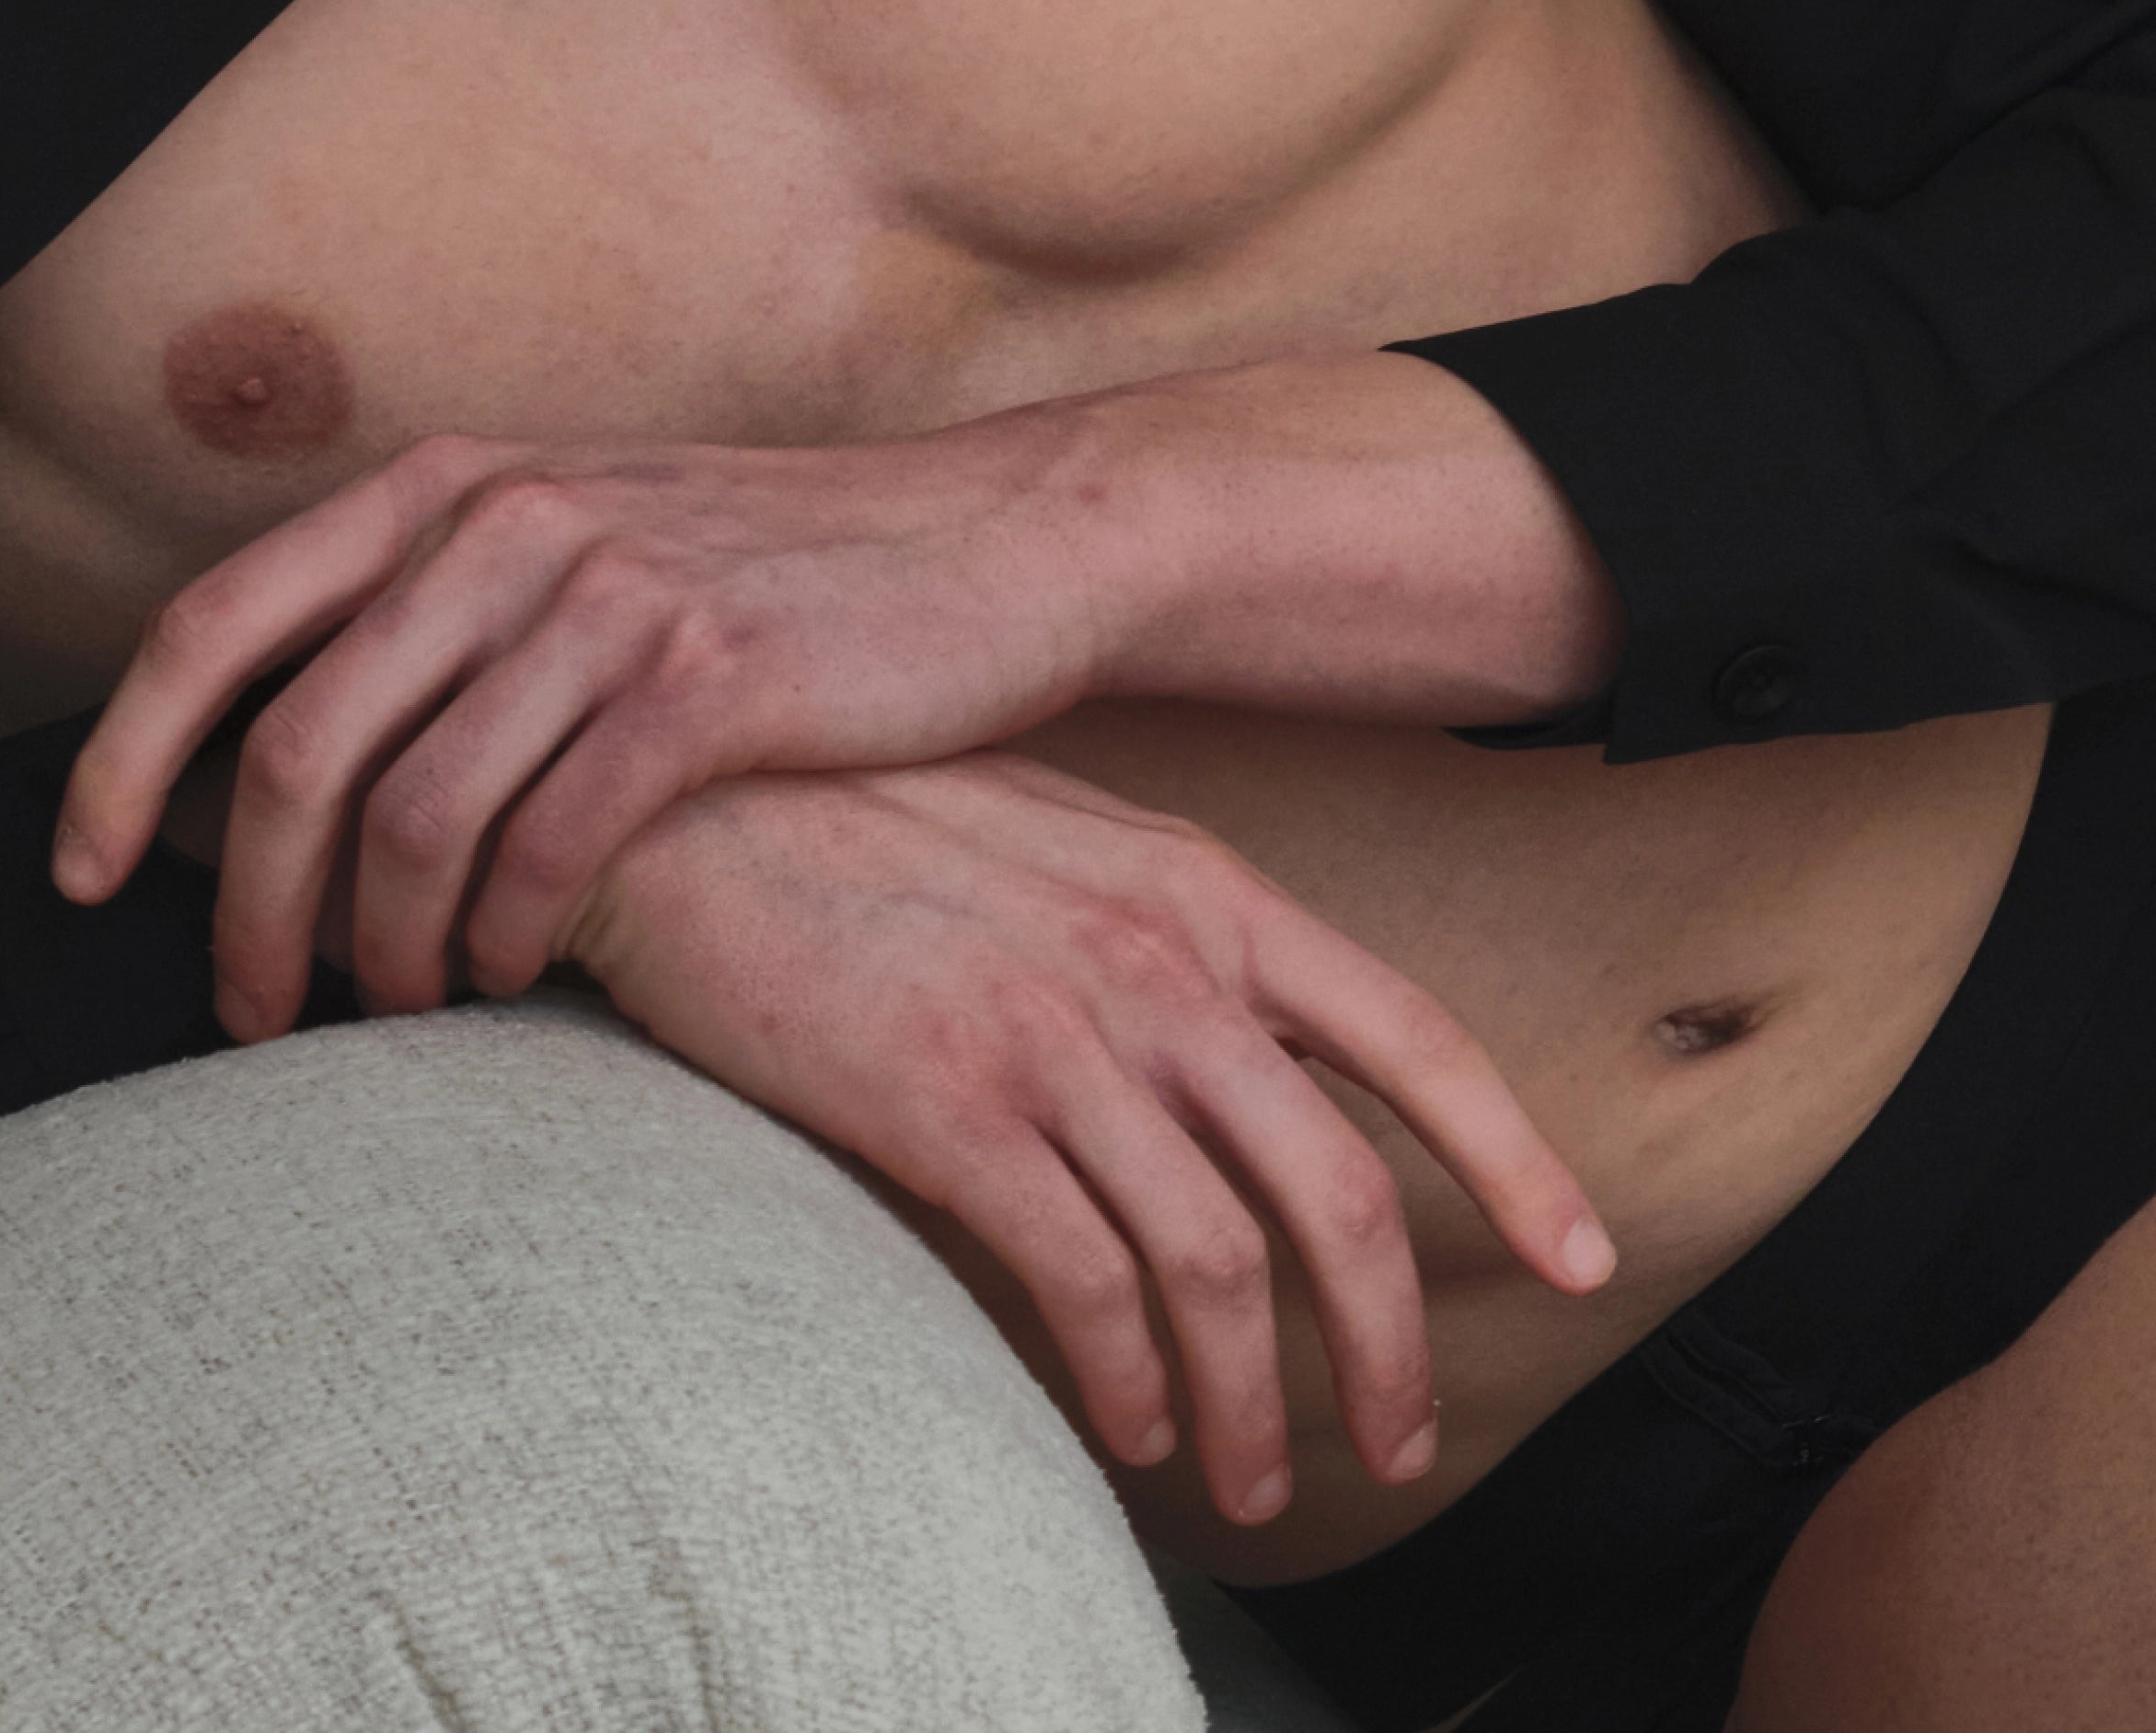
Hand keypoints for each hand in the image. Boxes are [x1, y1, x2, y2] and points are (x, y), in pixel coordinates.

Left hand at [54, 411, 1129, 1028]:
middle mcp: (505, 522)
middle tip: (244, 1015)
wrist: (990, 541)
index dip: (121, 757)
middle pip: (295, 745)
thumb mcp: (580, 538)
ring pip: (412, 813)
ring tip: (393, 1018)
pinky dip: (502, 935)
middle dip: (244, 908)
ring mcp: (606, 594)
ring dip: (378, 950)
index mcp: (448, 486)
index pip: (216, 621)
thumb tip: (287, 742)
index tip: (79, 878)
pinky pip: (548, 842)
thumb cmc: (770, 571)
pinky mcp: (706, 678)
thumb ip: (442, 607)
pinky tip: (509, 976)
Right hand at [559, 752, 1617, 1528]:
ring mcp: (1058, 1031)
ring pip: (1221, 1264)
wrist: (688, 788)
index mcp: (1202, 887)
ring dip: (1255, 1402)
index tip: (1579, 1257)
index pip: (1409, 1037)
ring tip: (1252, 1480)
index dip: (1513, 1158)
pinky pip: (1086, 1285)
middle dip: (1389, 1342)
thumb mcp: (1057, 834)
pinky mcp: (953, 1104)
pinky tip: (1129, 1429)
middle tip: (1394, 1441)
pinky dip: (1128, 1381)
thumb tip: (1235, 1055)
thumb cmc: (863, 809)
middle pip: (1338, 1191)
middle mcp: (1158, 960)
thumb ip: (1160, 933)